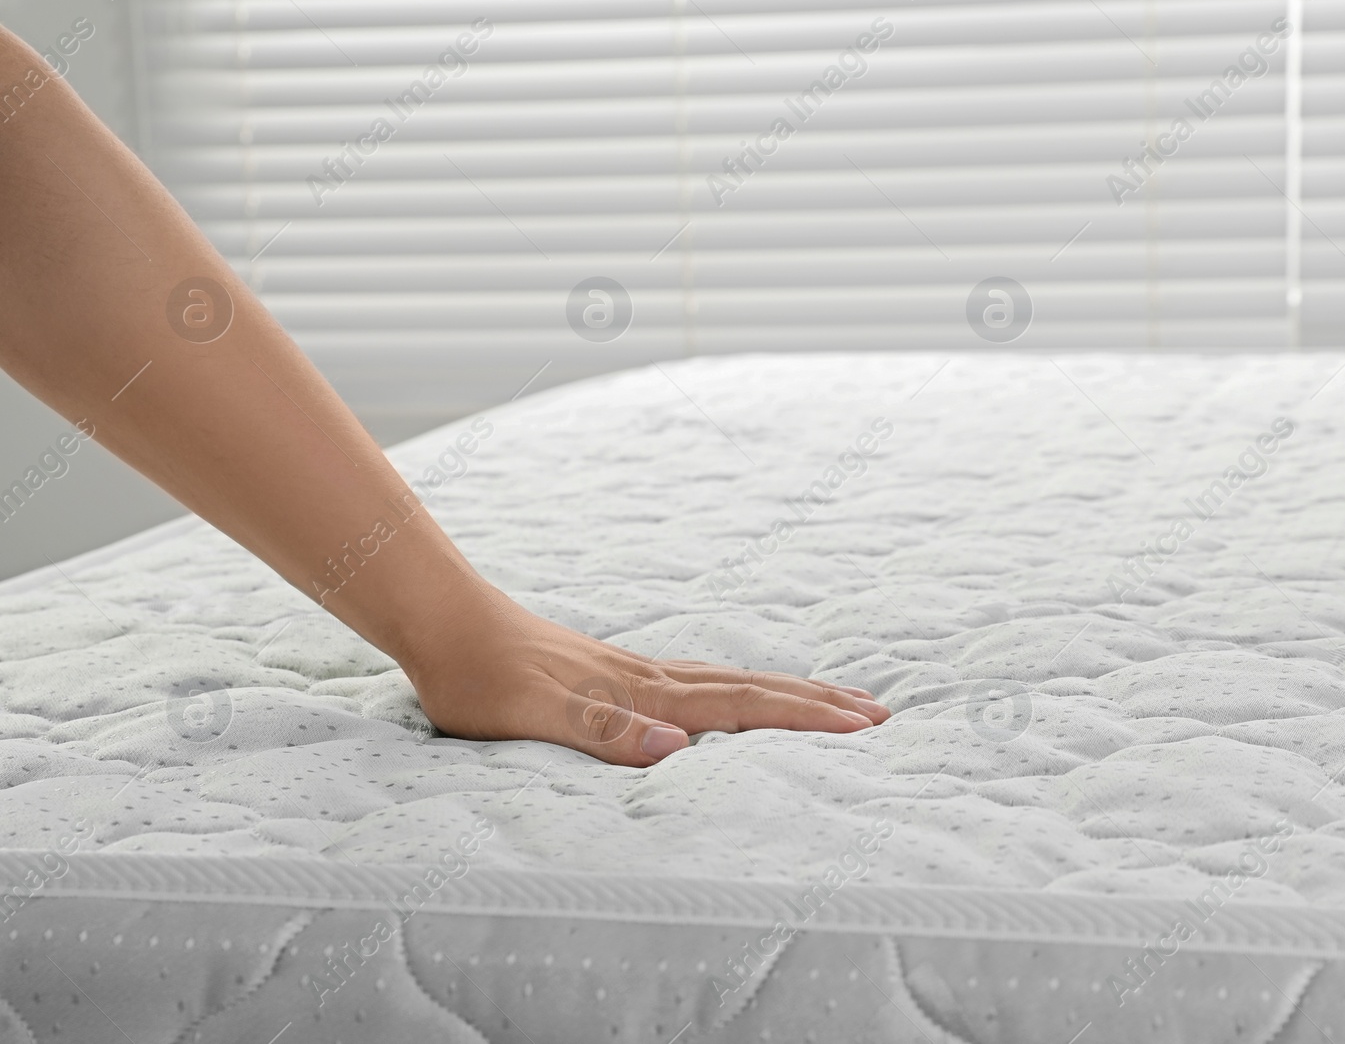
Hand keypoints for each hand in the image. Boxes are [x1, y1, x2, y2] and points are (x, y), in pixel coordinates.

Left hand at [399, 572, 890, 765]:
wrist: (443, 621)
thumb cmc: (479, 675)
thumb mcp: (532, 714)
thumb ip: (602, 730)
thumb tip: (676, 746)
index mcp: (641, 693)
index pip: (739, 706)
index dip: (802, 718)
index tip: (861, 725)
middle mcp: (648, 678)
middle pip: (750, 688)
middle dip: (815, 702)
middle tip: (878, 711)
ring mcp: (634, 671)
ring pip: (729, 681)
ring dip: (785, 692)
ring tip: (832, 698)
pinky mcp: (614, 674)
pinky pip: (699, 684)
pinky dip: (739, 690)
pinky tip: (736, 696)